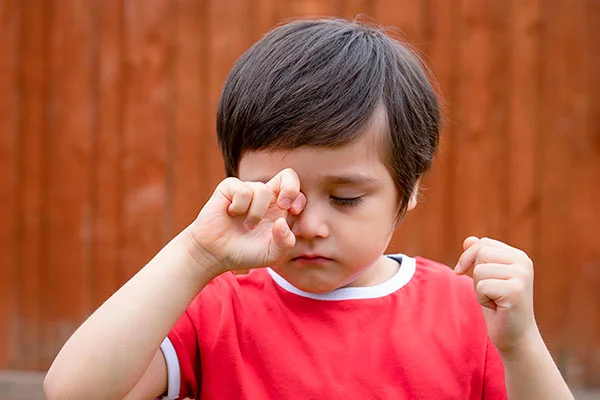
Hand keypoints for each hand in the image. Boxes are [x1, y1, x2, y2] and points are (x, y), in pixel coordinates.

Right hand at [187, 168, 305, 273]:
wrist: (216, 255)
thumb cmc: (245, 253)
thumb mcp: (272, 254)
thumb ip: (285, 242)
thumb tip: (282, 221)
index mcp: (278, 208)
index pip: (296, 189)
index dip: (298, 197)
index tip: (292, 211)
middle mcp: (265, 196)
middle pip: (287, 175)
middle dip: (290, 189)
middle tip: (283, 206)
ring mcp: (247, 190)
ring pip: (262, 190)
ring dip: (255, 213)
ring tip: (247, 226)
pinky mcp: (229, 188)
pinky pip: (242, 190)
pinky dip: (240, 207)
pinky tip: (231, 214)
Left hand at [454, 237, 539, 354]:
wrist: (515, 335)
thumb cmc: (497, 305)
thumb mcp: (486, 276)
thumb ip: (479, 256)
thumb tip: (468, 240)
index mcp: (519, 256)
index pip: (483, 243)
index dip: (468, 258)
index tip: (463, 272)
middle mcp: (523, 262)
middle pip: (480, 254)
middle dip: (476, 275)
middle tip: (489, 291)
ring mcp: (521, 276)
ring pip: (480, 271)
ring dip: (479, 289)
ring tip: (494, 299)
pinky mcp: (515, 290)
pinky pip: (482, 286)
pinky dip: (482, 299)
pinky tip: (496, 307)